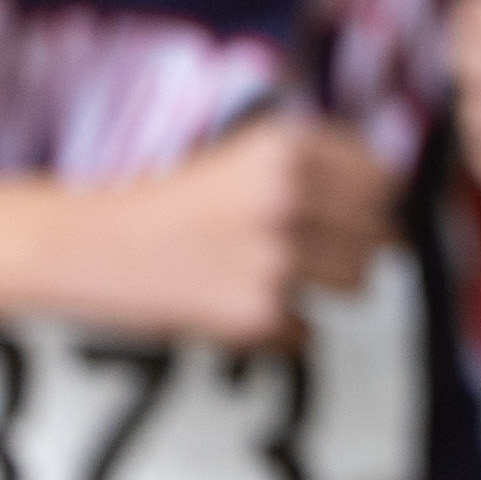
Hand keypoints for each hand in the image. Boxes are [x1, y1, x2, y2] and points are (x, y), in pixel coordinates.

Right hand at [63, 112, 395, 345]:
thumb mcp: (247, 157)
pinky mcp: (256, 315)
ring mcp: (274, 257)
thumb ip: (318, 168)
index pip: (384, 179)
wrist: (90, 247)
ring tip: (278, 277)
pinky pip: (311, 332)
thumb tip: (391, 200)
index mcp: (288, 147)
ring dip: (328, 288)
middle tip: (315, 253)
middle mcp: (286, 196)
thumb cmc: (170, 203)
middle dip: (357, 247)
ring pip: (359, 282)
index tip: (358, 214)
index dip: (374, 203)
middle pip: (382, 233)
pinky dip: (286, 331)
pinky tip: (241, 305)